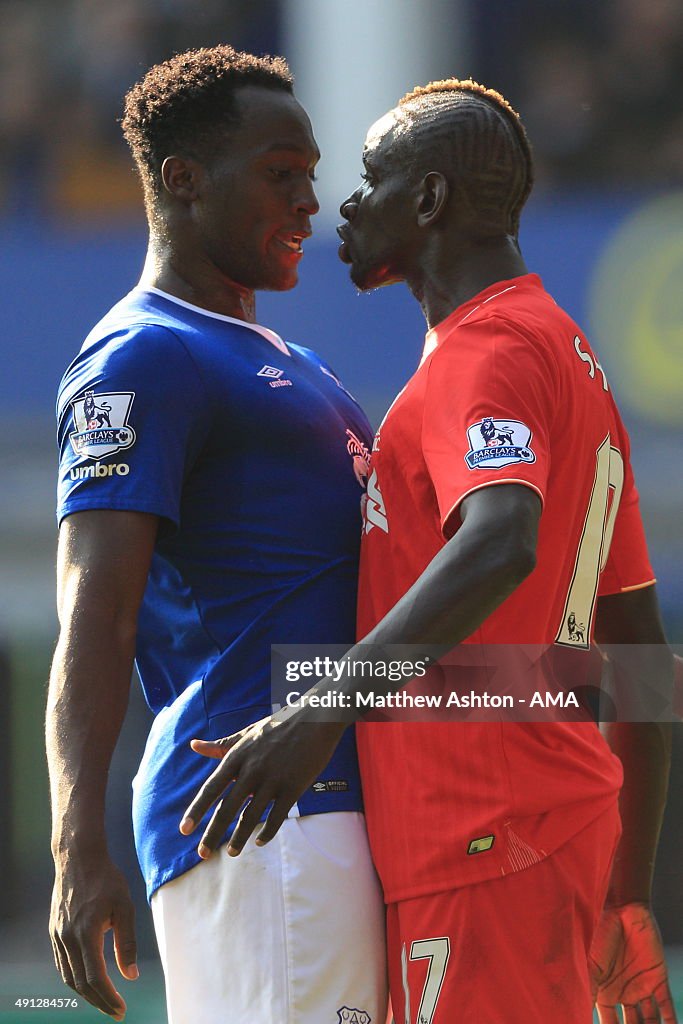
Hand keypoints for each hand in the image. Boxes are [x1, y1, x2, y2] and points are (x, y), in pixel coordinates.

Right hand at [50, 853, 137, 1019]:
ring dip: (86, 993)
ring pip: (68, 976)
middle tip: (116, 1012)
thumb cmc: (106, 880)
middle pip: (80, 983)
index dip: (108, 998)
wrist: (78, 858)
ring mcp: (58, 935)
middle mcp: (68, 938)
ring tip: (104, 1001)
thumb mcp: (125, 907)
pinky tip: (87, 981)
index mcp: (86, 933)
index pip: (95, 978)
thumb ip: (127, 942)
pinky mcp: (55, 931)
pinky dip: (74, 978)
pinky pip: (63, 963)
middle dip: (99, 1001)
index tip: (121, 1010)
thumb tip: (130, 976)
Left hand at [179, 711, 345, 855]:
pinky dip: (267, 832)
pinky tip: (259, 842)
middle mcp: (252, 770)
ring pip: (251, 817)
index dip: (196, 810)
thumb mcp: (246, 733)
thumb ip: (220, 744)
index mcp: (237, 756)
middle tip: (202, 854)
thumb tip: (194, 745)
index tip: (184, 829)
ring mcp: (273, 779)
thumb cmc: (278, 725)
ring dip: (239, 838)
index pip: (211, 788)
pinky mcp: (293, 787)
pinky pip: (277, 817)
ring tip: (232, 853)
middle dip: (212, 834)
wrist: (315, 720)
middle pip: (227, 808)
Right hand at [590, 902, 676, 1023]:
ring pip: (650, 1021)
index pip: (609, 1022)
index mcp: (604, 991)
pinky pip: (667, 1007)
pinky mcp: (658, 979)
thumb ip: (587, 992)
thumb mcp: (590, 967)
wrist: (621, 911)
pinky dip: (670, 1022)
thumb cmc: (600, 935)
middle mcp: (623, 993)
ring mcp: (642, 987)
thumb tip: (576, 1013)